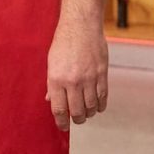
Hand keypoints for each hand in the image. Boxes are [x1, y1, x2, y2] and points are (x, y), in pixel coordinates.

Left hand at [45, 3, 108, 130]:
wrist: (81, 26)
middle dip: (77, 120)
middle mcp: (73, 81)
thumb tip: (51, 101)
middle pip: (77, 111)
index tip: (63, 127)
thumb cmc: (63, 43)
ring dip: (89, 113)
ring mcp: (89, 78)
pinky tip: (97, 107)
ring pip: (92, 107)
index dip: (61, 122)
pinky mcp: (102, 74)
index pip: (59, 109)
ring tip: (86, 112)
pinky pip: (103, 97)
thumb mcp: (51, 63)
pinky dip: (100, 105)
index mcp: (56, 78)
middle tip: (76, 120)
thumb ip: (52, 84)